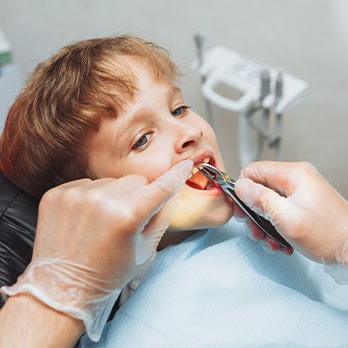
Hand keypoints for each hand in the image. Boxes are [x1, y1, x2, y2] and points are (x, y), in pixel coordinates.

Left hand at [1, 160, 192, 340]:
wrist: (63, 286)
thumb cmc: (109, 272)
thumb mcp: (145, 249)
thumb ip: (163, 215)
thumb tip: (173, 189)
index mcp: (128, 216)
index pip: (161, 187)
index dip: (176, 176)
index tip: (185, 165)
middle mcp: (102, 199)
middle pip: (136, 181)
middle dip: (138, 195)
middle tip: (127, 220)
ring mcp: (76, 194)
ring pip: (112, 181)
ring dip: (113, 196)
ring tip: (103, 222)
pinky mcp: (58, 193)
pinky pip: (88, 184)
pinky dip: (92, 197)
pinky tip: (87, 218)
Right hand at [234, 161, 347, 263]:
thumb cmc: (328, 235)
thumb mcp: (286, 218)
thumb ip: (260, 199)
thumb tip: (240, 186)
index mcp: (293, 174)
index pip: (253, 171)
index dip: (243, 190)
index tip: (243, 210)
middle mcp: (296, 179)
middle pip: (259, 188)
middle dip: (254, 212)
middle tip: (256, 229)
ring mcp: (300, 191)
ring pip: (267, 202)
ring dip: (264, 223)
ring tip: (271, 239)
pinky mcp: (302, 203)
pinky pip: (278, 210)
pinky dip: (275, 226)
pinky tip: (281, 240)